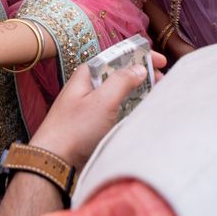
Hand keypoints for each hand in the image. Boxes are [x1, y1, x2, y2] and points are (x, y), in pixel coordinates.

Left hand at [28, 51, 166, 169]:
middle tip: (162, 80)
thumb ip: (122, 81)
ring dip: (138, 90)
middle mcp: (88, 86)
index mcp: (88, 75)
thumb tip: (139, 68)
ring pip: (118, 91)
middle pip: (119, 73)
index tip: (161, 60)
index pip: (117, 56)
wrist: (54, 159)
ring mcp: (90, 105)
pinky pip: (115, 108)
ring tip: (155, 94)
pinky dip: (130, 106)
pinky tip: (140, 112)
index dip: (139, 55)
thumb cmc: (74, 129)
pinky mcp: (92, 122)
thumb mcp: (102, 101)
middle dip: (142, 73)